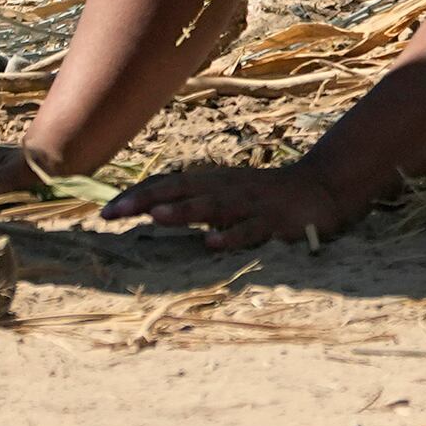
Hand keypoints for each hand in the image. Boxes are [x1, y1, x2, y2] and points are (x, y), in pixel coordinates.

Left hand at [102, 160, 345, 251]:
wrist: (321, 189)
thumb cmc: (265, 196)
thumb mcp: (226, 195)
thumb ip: (193, 201)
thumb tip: (150, 209)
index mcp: (213, 181)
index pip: (167, 184)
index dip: (137, 195)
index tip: (104, 212)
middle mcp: (225, 188)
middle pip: (180, 189)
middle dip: (145, 199)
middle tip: (111, 213)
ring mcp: (249, 204)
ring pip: (211, 206)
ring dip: (182, 210)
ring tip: (154, 216)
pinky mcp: (273, 221)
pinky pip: (249, 229)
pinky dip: (230, 235)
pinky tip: (211, 243)